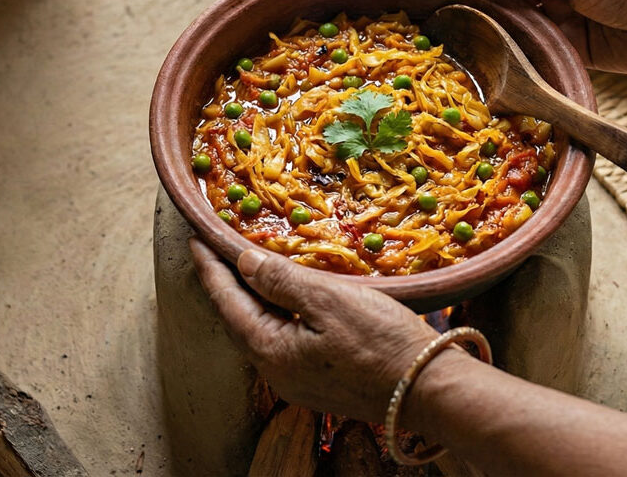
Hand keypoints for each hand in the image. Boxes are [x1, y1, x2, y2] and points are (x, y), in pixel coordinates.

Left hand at [189, 238, 439, 422]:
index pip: (228, 301)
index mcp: (271, 350)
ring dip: (254, 298)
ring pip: (263, 330)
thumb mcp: (329, 300)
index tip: (197, 238)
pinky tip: (288, 298)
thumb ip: (281, 281)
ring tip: (248, 267)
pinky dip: (279, 313)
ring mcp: (298, 380)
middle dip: (228, 283)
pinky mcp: (321, 381)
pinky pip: (286, 340)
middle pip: (240, 318)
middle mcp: (277, 371)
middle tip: (217, 248)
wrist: (429, 389)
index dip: (212, 268)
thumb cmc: (382, 341)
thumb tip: (243, 262)